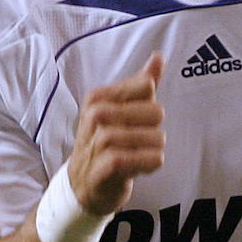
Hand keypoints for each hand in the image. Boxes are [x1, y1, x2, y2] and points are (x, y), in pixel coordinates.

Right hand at [67, 54, 165, 214]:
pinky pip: (145, 159)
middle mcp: (95, 115)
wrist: (82, 185)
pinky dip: (151, 163)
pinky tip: (144, 166)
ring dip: (155, 150)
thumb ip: (140, 83)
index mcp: (98, 96)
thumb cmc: (106, 143)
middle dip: (154, 130)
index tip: (133, 121)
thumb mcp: (121, 110)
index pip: (147, 87)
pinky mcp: (105, 167)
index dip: (149, 106)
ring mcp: (98, 140)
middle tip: (138, 142)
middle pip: (156, 112)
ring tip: (141, 156)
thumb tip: (159, 56)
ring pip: (154, 137)